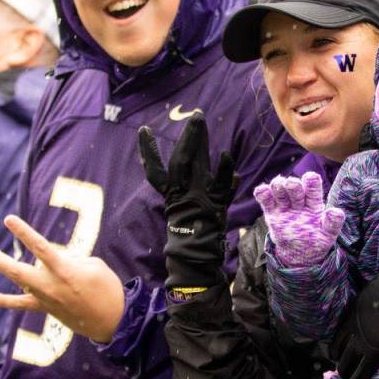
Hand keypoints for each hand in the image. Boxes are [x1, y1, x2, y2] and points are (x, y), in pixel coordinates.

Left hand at [0, 215, 124, 342]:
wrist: (112, 320)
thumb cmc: (107, 289)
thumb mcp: (95, 265)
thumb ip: (72, 259)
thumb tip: (56, 260)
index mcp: (64, 270)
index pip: (39, 247)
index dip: (23, 232)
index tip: (8, 220)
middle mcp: (50, 284)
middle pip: (16, 269)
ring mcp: (45, 297)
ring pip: (16, 280)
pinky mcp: (45, 308)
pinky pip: (21, 304)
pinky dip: (3, 300)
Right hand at [138, 114, 232, 295]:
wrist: (196, 262)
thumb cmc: (196, 238)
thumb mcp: (201, 214)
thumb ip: (212, 191)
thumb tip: (234, 175)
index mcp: (173, 198)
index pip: (156, 173)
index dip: (149, 153)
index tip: (144, 131)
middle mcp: (183, 195)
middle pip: (181, 161)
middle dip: (188, 137)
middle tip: (196, 115)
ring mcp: (197, 199)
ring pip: (194, 166)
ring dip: (197, 142)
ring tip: (199, 120)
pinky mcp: (215, 207)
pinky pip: (219, 186)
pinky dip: (223, 172)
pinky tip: (226, 155)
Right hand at [253, 172, 344, 267]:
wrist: (300, 253)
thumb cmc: (317, 240)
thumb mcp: (328, 234)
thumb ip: (333, 223)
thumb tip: (337, 212)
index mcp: (314, 203)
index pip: (313, 189)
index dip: (311, 182)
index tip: (310, 177)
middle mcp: (299, 201)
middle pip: (295, 189)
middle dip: (293, 185)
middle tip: (290, 183)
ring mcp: (284, 206)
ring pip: (280, 191)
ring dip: (278, 186)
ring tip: (277, 184)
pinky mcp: (272, 212)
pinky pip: (266, 201)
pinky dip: (263, 194)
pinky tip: (262, 191)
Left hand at [330, 266, 378, 378]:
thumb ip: (374, 294)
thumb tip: (377, 292)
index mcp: (355, 307)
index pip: (341, 326)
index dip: (337, 338)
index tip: (337, 344)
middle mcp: (354, 325)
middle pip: (340, 344)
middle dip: (337, 355)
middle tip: (337, 362)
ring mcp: (363, 339)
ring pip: (348, 359)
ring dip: (344, 369)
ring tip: (342, 377)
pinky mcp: (375, 352)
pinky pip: (363, 370)